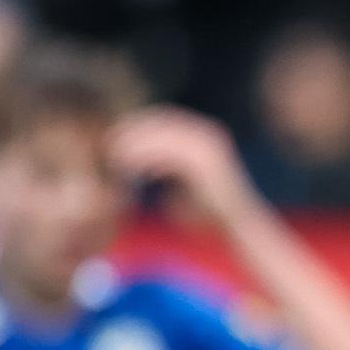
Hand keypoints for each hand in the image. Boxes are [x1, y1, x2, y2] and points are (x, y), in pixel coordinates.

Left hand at [110, 107, 259, 224]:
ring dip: (136, 142)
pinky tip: (128, 166)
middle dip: (133, 129)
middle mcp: (209, 134)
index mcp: (206, 135)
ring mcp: (209, 145)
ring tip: (113, 154)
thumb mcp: (185, 184)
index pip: (166, 119)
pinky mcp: (205, 161)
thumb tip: (143, 163)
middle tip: (108, 142)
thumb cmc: (212, 214)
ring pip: (162, 135)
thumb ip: (167, 168)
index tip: (114, 137)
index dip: (139, 125)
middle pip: (162, 121)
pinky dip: (145, 157)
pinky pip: (167, 152)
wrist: (241, 230)